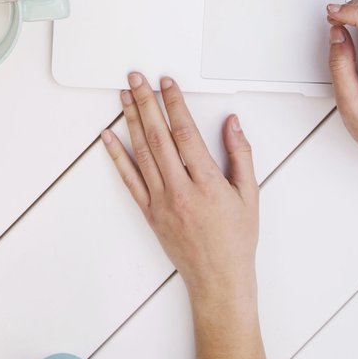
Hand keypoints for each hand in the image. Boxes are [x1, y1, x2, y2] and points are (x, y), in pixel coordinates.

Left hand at [102, 73, 258, 309]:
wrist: (219, 280)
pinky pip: (129, 179)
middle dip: (146, 103)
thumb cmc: (236, 240)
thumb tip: (232, 123)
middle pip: (158, 136)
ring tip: (124, 96)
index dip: (174, 104)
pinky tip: (107, 137)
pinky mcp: (149, 212)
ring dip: (130, 120)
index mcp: (207, 183)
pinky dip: (116, 156)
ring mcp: (161, 201)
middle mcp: (180, 190)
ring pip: (141, 152)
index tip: (167, 82)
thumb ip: (241, 155)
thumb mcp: (250, 195)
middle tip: (137, 78)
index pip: (185, 133)